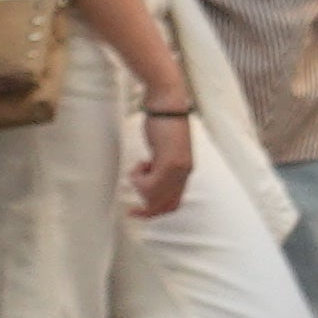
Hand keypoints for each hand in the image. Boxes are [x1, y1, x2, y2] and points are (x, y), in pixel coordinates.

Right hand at [128, 104, 195, 221]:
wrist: (168, 105)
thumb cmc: (164, 123)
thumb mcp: (166, 150)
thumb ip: (162, 166)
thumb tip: (151, 176)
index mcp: (185, 170)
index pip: (175, 203)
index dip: (158, 211)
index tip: (139, 212)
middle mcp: (185, 172)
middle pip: (167, 206)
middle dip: (148, 209)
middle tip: (132, 210)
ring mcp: (178, 169)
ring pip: (155, 196)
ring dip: (141, 187)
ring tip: (140, 167)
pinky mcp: (169, 162)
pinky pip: (149, 184)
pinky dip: (138, 178)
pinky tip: (141, 162)